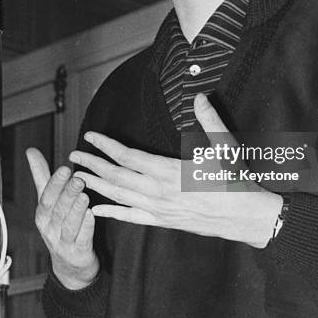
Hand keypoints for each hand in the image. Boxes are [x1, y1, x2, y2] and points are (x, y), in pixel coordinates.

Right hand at [27, 148, 99, 289]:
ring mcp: (63, 242)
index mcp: (43, 214)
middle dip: (67, 194)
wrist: (69, 265)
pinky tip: (92, 215)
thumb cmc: (59, 226)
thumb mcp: (48, 202)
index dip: (55, 183)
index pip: (47, 197)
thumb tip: (31, 151)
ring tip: (85, 195)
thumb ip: (42, 176)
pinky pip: (82, 240)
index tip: (65, 168)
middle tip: (79, 179)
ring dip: (76, 210)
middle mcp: (50, 229)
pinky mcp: (78, 253)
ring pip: (69, 225)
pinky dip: (86, 228)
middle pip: (57, 210)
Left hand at [71, 94, 281, 247]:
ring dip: (96, 186)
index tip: (90, 136)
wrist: (245, 216)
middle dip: (92, 165)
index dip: (106, 145)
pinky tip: (97, 209)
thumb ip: (210, 120)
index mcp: (170, 171)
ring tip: (77, 178)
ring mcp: (159, 209)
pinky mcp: (164, 221)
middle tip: (73, 156)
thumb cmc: (235, 180)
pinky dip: (112, 212)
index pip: (128, 156)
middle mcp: (159, 192)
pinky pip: (131, 217)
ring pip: (119, 197)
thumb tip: (200, 97)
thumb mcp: (225, 146)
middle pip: (116, 177)